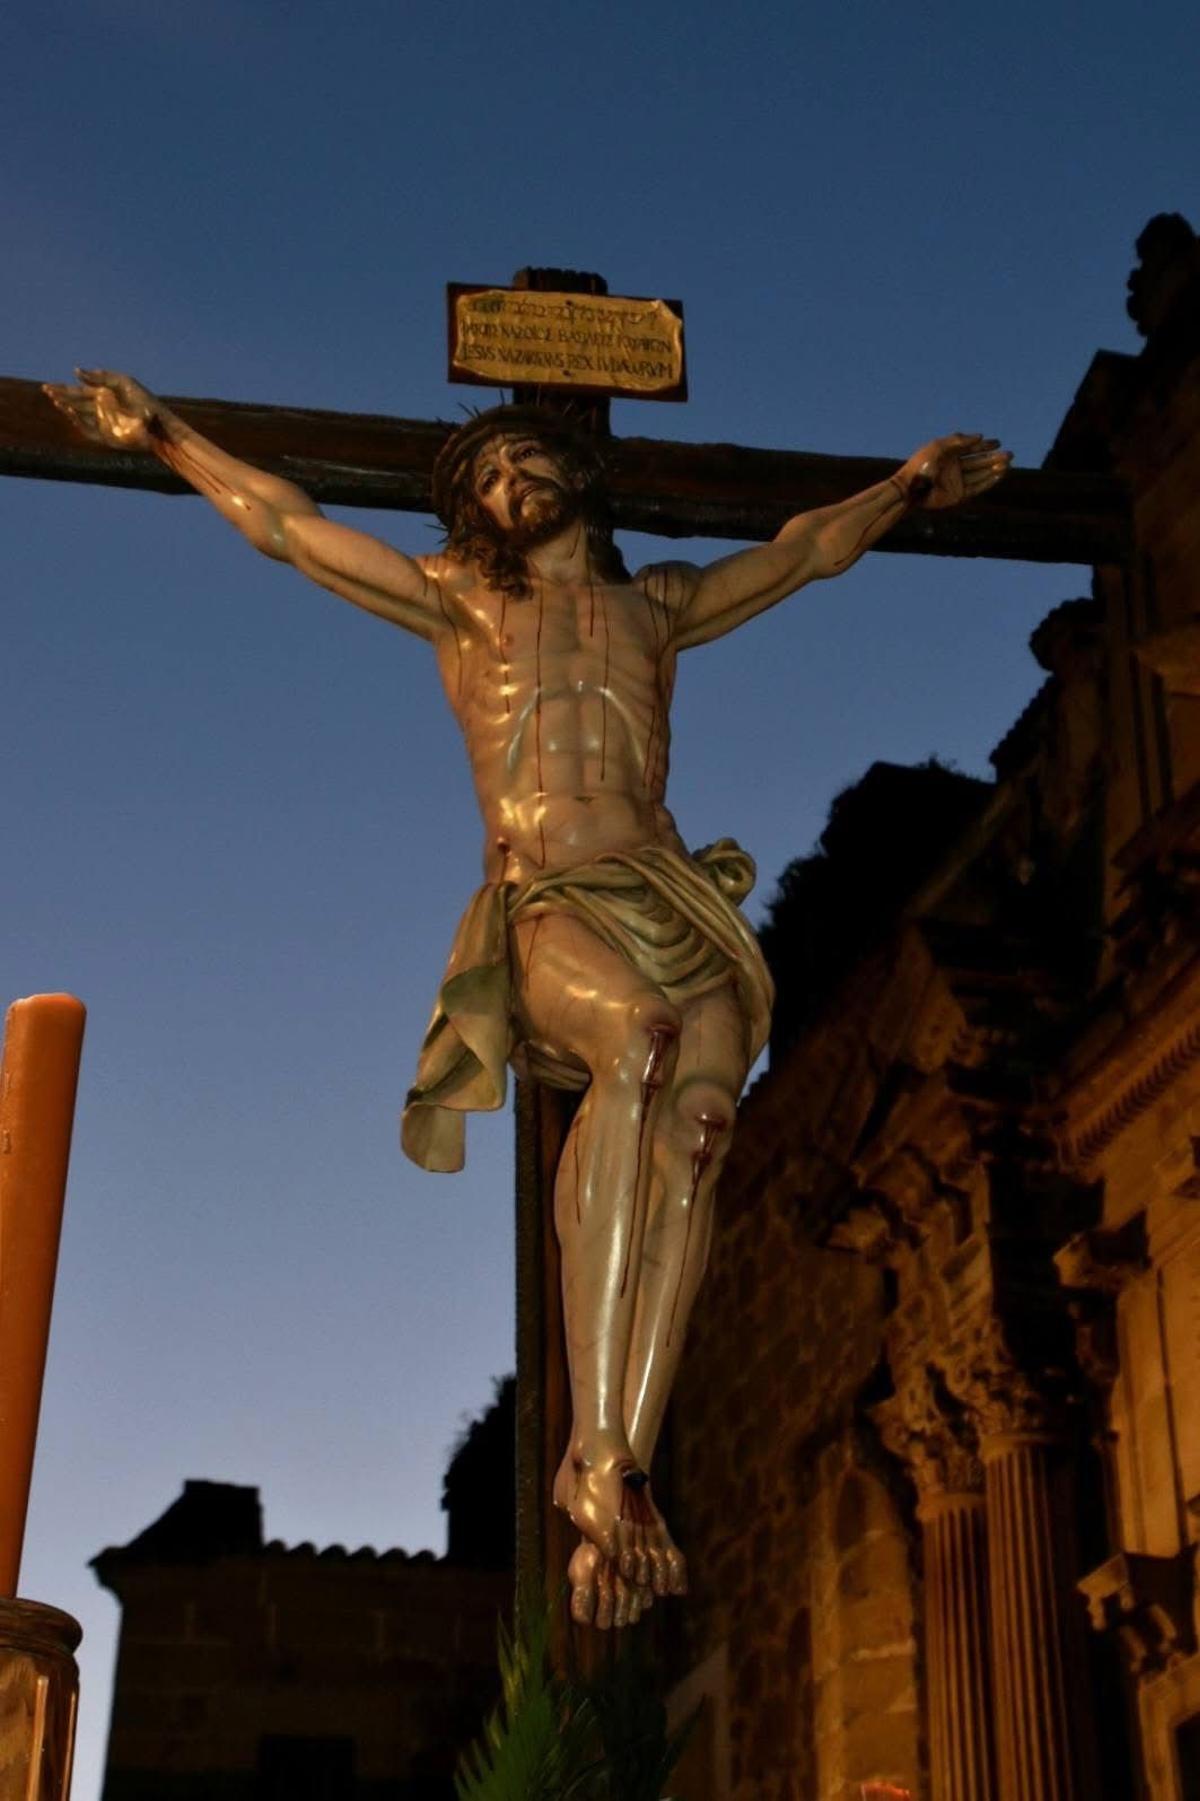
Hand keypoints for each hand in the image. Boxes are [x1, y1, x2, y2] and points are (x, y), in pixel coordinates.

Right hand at [43, 368, 159, 451]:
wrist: (157, 424)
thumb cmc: (144, 402)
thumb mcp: (122, 383)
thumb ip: (100, 377)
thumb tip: (76, 372)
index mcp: (105, 394)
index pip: (80, 390)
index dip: (65, 388)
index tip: (51, 385)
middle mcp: (101, 408)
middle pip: (76, 401)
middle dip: (61, 395)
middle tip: (46, 390)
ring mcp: (103, 422)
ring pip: (79, 414)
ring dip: (66, 407)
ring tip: (54, 399)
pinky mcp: (105, 436)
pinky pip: (87, 428)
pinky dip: (77, 420)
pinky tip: (68, 411)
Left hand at [899, 433, 1010, 509]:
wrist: (911, 488)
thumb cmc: (922, 465)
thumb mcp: (939, 447)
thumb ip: (959, 440)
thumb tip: (980, 436)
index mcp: (949, 455)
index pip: (971, 448)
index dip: (984, 445)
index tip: (998, 443)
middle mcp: (954, 468)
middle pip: (978, 461)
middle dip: (993, 458)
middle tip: (1009, 454)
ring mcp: (957, 482)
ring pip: (980, 474)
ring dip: (994, 469)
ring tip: (1008, 463)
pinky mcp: (958, 495)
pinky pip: (977, 487)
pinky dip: (988, 481)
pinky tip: (999, 474)